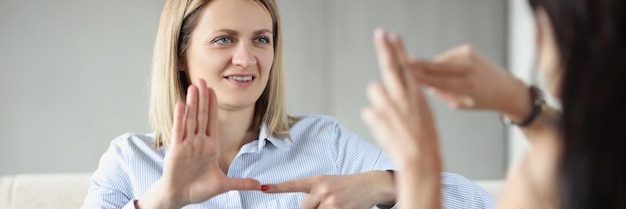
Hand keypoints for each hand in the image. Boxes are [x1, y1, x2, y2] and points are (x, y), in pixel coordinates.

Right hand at [137, 79, 260, 208]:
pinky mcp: (176, 150)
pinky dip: (180, 117)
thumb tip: (260, 186)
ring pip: (191, 119)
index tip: (213, 90)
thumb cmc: (198, 189)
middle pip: (201, 115)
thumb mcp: (224, 185)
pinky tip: (181, 103)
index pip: (212, 121)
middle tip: (202, 80)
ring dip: (192, 102)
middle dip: (202, 98)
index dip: (212, 105)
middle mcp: (198, 142)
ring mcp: (187, 145)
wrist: (180, 197)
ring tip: (193, 86)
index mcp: (210, 147)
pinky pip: (179, 130)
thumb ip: (242, 183)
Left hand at [261, 171, 395, 208]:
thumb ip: (314, 194)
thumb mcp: (329, 183)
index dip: (277, 187)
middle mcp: (322, 189)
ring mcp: (331, 201)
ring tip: (333, 205)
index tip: (262, 187)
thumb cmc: (347, 186)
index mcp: (317, 180)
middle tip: (326, 204)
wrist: (370, 185)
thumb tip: (304, 207)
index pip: (293, 184)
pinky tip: (339, 207)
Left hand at [361, 29, 440, 208]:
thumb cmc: (424, 141)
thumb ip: (407, 101)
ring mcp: (390, 104)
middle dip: (385, 48)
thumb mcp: (422, 116)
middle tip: (380, 33)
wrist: (420, 160)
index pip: (406, 66)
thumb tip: (394, 94)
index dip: (399, 50)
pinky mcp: (378, 115)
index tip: (393, 36)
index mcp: (416, 95)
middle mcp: (404, 95)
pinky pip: (369, 111)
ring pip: (374, 89)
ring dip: (377, 100)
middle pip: (391, 66)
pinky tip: (385, 129)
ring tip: (388, 117)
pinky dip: (374, 119)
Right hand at [410, 44, 531, 120]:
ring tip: (416, 69)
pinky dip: (440, 62)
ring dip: (429, 65)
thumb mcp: (461, 105)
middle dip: (420, 64)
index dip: (423, 78)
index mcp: (469, 87)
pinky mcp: (468, 49)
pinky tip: (438, 69)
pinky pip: (447, 56)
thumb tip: (424, 84)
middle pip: (438, 66)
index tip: (409, 76)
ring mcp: (470, 56)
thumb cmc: (482, 101)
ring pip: (440, 60)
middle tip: (404, 62)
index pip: (440, 81)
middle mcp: (470, 69)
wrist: (506, 88)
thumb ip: (442, 95)